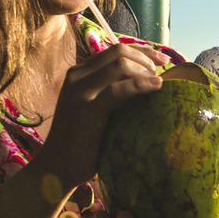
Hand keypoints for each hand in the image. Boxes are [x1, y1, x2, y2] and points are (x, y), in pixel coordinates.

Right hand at [37, 44, 170, 189]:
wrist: (56, 168)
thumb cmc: (82, 141)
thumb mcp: (97, 108)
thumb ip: (112, 91)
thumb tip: (147, 82)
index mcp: (80, 74)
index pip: (115, 50)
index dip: (142, 52)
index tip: (162, 61)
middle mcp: (77, 77)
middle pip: (119, 52)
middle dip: (146, 58)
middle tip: (161, 73)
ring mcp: (80, 91)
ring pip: (120, 64)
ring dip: (145, 70)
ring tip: (158, 83)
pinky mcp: (86, 109)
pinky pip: (118, 90)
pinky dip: (141, 84)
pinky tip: (156, 87)